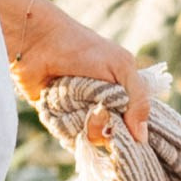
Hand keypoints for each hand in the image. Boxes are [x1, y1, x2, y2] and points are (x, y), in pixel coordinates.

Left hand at [6, 0, 149, 144]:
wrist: (38, 42)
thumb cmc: (82, 49)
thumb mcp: (122, 67)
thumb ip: (139, 101)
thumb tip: (142, 139)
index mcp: (123, 93)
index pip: (136, 122)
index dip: (135, 129)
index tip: (128, 126)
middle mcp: (105, 105)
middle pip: (116, 135)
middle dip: (108, 127)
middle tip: (98, 110)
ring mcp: (83, 113)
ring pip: (94, 139)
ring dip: (88, 127)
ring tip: (77, 104)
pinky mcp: (62, 118)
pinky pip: (71, 137)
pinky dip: (69, 129)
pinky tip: (64, 112)